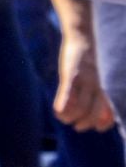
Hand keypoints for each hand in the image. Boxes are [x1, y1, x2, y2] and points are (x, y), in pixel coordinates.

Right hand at [55, 15, 116, 132]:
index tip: (97, 128)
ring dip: (71, 116)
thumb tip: (89, 105)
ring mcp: (83, 81)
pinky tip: (58, 112)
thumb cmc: (83, 60)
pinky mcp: (71, 74)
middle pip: (94, 111)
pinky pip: (69, 93)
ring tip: (62, 118)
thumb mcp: (90, 77)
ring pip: (81, 106)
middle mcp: (94, 86)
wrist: (81, 38)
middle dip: (84, 123)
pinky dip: (64, 105)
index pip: (108, 111)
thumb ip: (92, 92)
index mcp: (100, 88)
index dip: (105, 123)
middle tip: (74, 125)